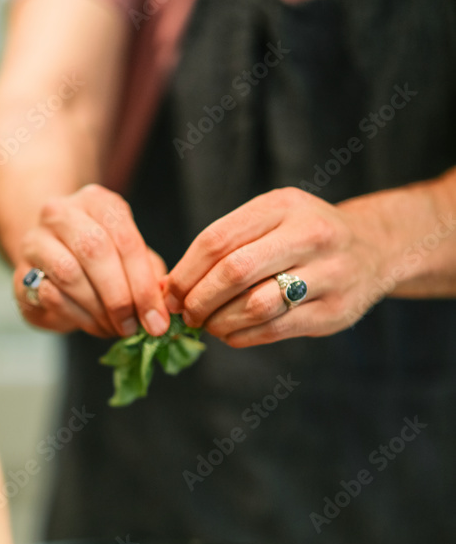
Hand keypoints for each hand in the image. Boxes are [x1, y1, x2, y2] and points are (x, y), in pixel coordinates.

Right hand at [14, 184, 169, 338]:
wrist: (51, 262)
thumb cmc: (101, 261)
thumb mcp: (132, 261)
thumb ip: (150, 275)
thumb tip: (163, 301)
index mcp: (98, 202)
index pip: (126, 239)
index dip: (144, 285)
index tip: (156, 320)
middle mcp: (62, 212)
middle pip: (95, 251)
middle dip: (120, 297)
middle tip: (133, 327)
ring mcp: (36, 240)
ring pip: (69, 273)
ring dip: (97, 309)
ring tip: (114, 328)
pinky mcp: (21, 271)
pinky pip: (49, 294)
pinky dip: (77, 316)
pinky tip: (93, 325)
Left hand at [166, 187, 391, 347]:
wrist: (373, 249)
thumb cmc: (303, 236)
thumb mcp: (272, 219)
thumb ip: (226, 245)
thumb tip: (169, 288)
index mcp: (283, 206)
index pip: (217, 240)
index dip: (185, 272)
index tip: (170, 293)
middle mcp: (310, 235)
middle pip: (234, 272)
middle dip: (199, 300)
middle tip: (186, 315)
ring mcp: (327, 274)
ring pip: (255, 306)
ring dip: (220, 322)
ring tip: (209, 325)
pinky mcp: (333, 311)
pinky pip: (275, 330)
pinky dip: (242, 337)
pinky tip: (231, 334)